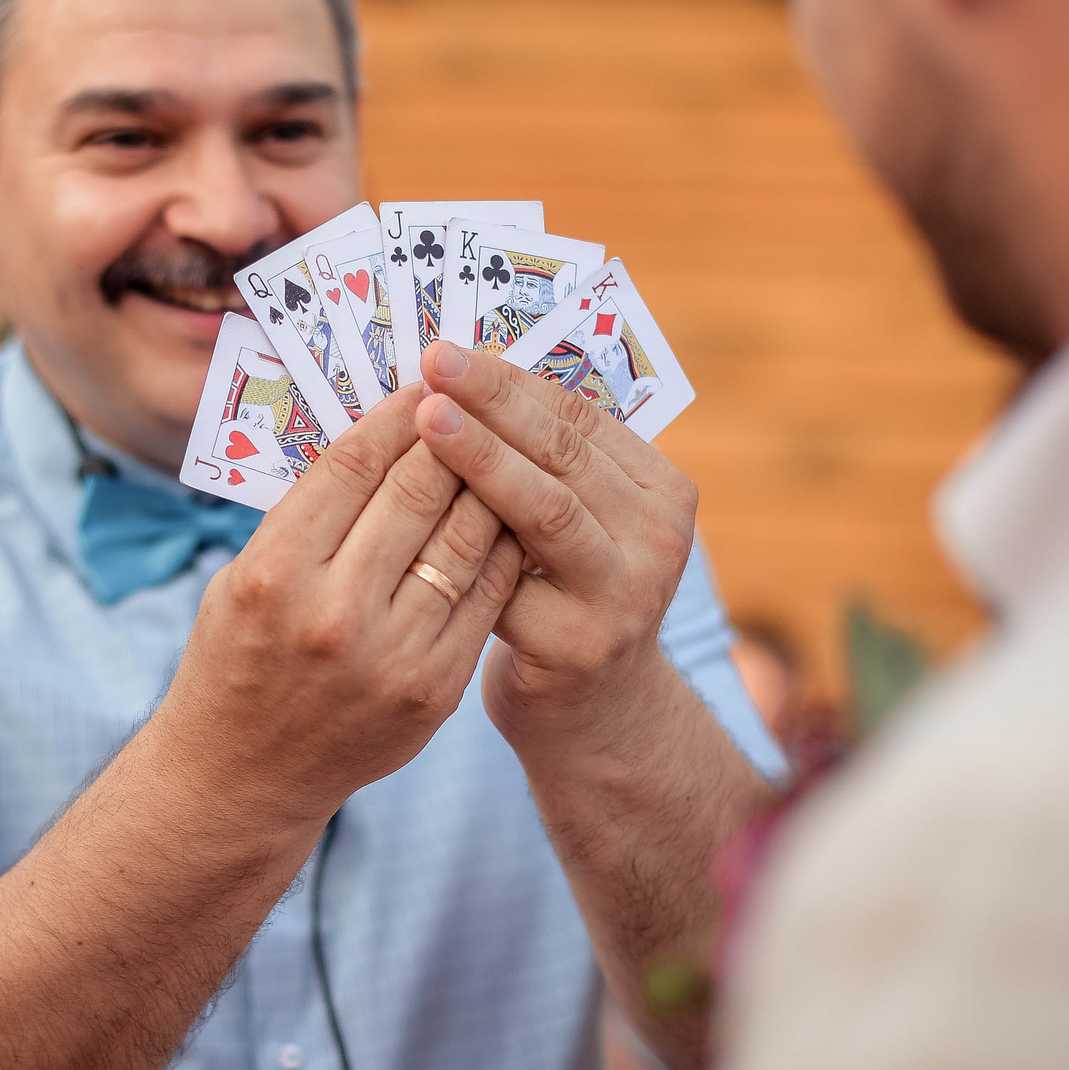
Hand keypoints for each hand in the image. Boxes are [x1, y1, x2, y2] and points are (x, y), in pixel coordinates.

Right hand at [153, 385, 526, 830]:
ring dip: (492, 482)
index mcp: (273, 572)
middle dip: (454, 434)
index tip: (429, 380)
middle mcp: (332, 614)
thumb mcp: (242, 574)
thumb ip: (308, 514)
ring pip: (465, 540)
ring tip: (506, 447)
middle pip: (417, 493)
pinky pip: (486, 597)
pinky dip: (503, 546)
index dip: (399, 412)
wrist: (242, 775)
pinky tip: (511, 515)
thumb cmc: (234, 657)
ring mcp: (390, 658)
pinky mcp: (433, 691)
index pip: (354, 465)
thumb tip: (383, 432)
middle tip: (479, 398)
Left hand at [411, 341, 698, 741]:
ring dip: (480, 459)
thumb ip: (540, 465)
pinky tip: (406, 517)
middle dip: (493, 404)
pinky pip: (506, 583)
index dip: (511, 381)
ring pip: (545, 510)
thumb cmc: (560, 598)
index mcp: (662, 490)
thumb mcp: (572, 525)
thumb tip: (452, 377)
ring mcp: (627, 595)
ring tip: (425, 421)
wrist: (589, 717)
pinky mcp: (581, 647)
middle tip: (434, 367)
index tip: (448, 352)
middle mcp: (659, 537)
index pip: (579, 416)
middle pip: (565, 453)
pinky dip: (458, 547)